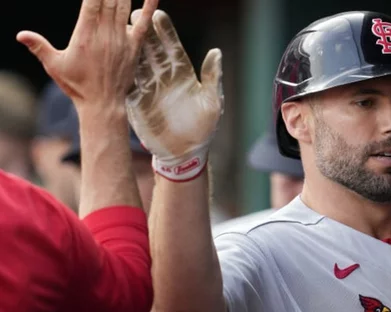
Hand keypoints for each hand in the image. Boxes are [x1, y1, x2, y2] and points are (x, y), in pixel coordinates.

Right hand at [17, 0, 156, 110]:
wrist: (102, 104)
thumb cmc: (77, 85)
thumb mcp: (55, 65)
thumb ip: (39, 46)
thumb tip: (20, 35)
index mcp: (85, 34)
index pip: (92, 2)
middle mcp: (105, 34)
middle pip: (109, 0)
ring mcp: (121, 39)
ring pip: (124, 7)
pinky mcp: (134, 47)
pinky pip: (144, 23)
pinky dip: (149, 7)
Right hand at [126, 9, 222, 181]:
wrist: (185, 153)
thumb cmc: (203, 128)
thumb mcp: (212, 103)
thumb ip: (212, 77)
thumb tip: (216, 52)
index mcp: (183, 73)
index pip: (172, 46)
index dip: (165, 31)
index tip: (157, 15)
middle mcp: (164, 76)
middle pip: (151, 48)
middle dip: (142, 31)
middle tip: (132, 14)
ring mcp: (148, 87)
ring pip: (135, 61)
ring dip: (127, 46)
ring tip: (117, 30)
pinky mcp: (135, 101)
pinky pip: (125, 83)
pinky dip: (118, 70)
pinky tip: (110, 58)